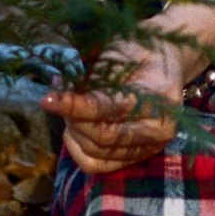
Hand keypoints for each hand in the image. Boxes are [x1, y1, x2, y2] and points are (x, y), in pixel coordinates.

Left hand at [43, 33, 200, 175]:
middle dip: (72, 119)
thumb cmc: (138, 51)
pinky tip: (72, 129)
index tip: (49, 98)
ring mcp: (149, 148)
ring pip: (97, 153)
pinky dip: (77, 149)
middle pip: (103, 137)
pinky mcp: (135, 158)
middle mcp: (158, 131)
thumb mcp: (119, 52)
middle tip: (56, 99)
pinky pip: (97, 165)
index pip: (110, 109)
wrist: (165, 61)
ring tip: (66, 109)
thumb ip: (93, 74)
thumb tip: (60, 87)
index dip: (76, 105)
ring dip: (73, 131)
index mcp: (160, 99)